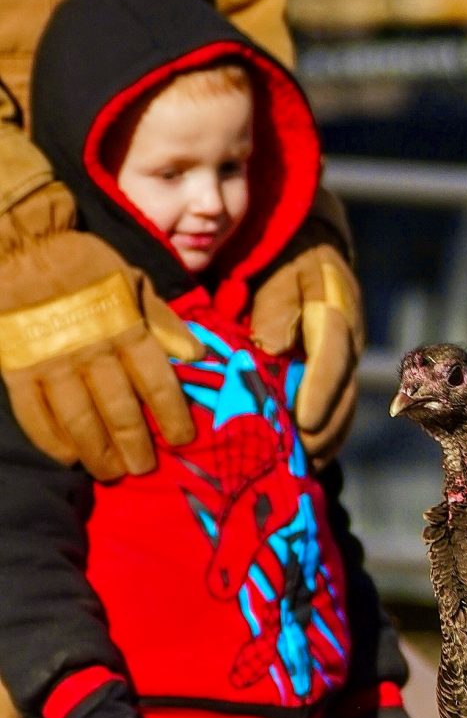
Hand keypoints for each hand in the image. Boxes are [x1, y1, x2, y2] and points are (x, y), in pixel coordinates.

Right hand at [0, 190, 198, 479]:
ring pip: (80, 421)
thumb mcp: (136, 284)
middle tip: (144, 468)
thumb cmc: (87, 264)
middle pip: (120, 412)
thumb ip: (165, 322)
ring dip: (98, 453)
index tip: (183, 439)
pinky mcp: (18, 368)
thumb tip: (198, 357)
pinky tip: (69, 457)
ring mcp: (52, 362)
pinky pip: (36, 414)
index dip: (173, 417)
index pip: (158, 385)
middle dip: (136, 446)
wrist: (26, 246)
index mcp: (126, 330)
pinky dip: (53, 441)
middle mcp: (92, 351)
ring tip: (112, 471)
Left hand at [251, 229, 363, 462]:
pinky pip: (340, 408)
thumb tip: (270, 347)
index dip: (320, 391)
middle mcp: (350, 341)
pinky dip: (326, 436)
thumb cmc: (284, 256)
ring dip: (327, 440)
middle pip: (345, 392)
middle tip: (297, 461)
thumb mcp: (278, 269)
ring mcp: (348, 359)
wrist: (307, 242)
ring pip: (346, 406)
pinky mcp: (339, 371)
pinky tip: (307, 459)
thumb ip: (276, 305)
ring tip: (300, 470)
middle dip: (323, 430)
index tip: (302, 422)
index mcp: (335, 311)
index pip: (334, 356)